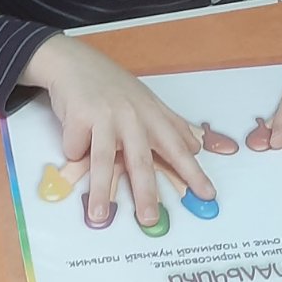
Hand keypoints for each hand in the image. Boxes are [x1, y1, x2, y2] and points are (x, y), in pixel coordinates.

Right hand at [20, 34, 215, 224]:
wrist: (74, 62)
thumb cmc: (113, 85)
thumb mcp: (147, 100)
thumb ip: (171, 125)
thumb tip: (196, 148)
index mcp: (152, 115)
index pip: (177, 148)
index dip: (193, 172)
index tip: (207, 195)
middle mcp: (132, 117)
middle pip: (140, 160)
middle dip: (146, 192)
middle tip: (150, 219)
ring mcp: (104, 116)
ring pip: (104, 159)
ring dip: (101, 190)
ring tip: (100, 215)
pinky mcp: (78, 116)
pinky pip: (75, 149)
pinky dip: (74, 152)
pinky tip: (74, 145)